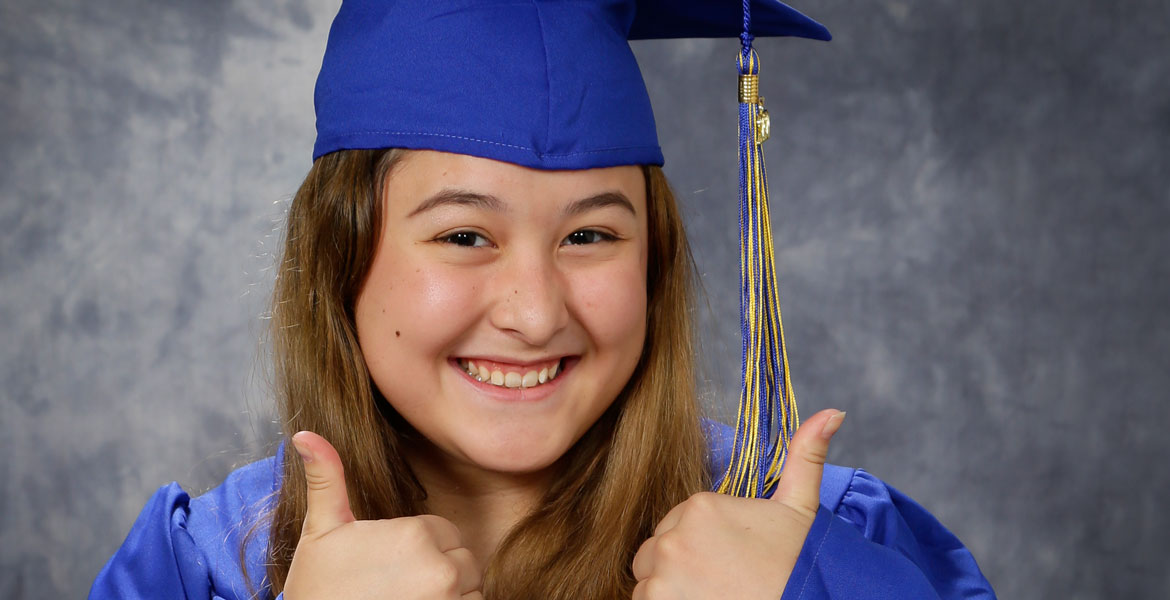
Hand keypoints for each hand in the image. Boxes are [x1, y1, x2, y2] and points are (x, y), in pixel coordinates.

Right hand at [282, 431, 482, 599]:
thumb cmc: (318, 591)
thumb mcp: (321, 532)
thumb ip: (327, 480)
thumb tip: (305, 434)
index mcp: (415, 535)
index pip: (445, 533)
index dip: (421, 548)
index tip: (393, 566)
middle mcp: (441, 568)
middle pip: (463, 560)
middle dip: (439, 571)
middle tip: (400, 588)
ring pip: (471, 588)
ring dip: (451, 595)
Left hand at [631, 409, 845, 598]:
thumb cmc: (800, 563)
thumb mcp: (801, 508)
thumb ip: (804, 456)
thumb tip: (832, 411)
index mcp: (701, 506)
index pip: (679, 524)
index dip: (701, 544)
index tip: (728, 561)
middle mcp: (674, 535)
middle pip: (659, 551)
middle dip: (681, 565)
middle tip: (719, 581)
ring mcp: (661, 572)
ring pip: (649, 579)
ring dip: (670, 588)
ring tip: (710, 594)